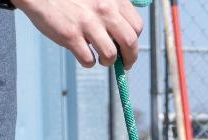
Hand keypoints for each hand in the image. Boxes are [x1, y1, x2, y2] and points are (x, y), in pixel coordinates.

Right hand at [15, 0, 143, 69]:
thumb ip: (113, 8)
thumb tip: (124, 34)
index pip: (137, 27)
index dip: (134, 41)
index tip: (128, 49)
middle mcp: (104, 9)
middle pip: (130, 43)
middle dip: (129, 59)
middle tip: (123, 64)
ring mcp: (87, 23)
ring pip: (110, 55)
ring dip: (107, 62)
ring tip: (100, 58)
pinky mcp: (71, 36)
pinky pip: (88, 60)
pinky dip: (88, 62)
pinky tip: (83, 54)